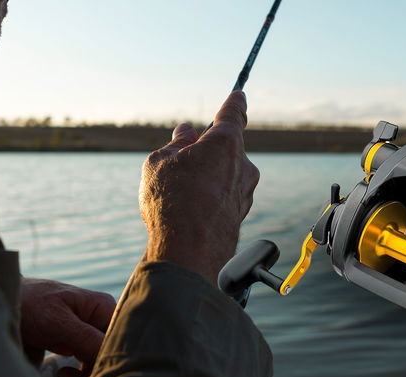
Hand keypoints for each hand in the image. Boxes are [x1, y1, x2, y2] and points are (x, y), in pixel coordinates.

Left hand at [20, 278, 115, 368]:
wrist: (6, 302)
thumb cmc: (31, 303)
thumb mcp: (58, 321)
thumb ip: (86, 337)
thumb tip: (110, 355)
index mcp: (103, 306)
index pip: (118, 336)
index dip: (110, 355)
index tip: (94, 370)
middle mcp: (100, 318)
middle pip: (109, 349)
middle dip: (96, 368)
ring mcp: (88, 331)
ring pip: (99, 358)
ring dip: (86, 374)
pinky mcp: (77, 342)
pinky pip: (86, 361)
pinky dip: (78, 373)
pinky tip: (64, 374)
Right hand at [139, 90, 259, 283]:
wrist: (189, 252)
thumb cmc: (172, 202)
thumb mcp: (160, 162)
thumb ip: (176, 144)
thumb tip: (187, 133)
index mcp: (225, 143)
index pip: (233, 114)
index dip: (234, 103)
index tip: (238, 95)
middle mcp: (243, 166)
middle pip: (225, 148)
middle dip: (206, 150)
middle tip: (180, 161)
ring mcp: (245, 192)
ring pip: (224, 174)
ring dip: (207, 177)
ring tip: (178, 195)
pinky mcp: (241, 214)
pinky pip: (223, 196)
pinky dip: (210, 197)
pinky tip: (189, 212)